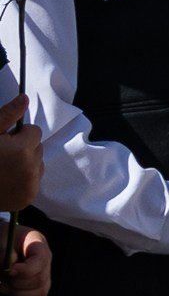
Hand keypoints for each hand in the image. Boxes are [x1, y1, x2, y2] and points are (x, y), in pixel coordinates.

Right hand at [0, 92, 42, 213]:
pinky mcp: (28, 197)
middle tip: (2, 154)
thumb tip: (24, 98)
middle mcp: (30, 169)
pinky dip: (24, 178)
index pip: (35, 131)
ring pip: (38, 164)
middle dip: (23, 147)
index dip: (19, 134)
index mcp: (21, 150)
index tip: (4, 140)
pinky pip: (35, 180)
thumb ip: (7, 115)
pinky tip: (7, 179)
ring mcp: (31, 186)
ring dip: (26, 163)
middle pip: (38, 148)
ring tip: (4, 167)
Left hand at [3, 225, 49, 295]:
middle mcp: (45, 260)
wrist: (3, 245)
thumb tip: (10, 262)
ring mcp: (45, 275)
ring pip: (40, 293)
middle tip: (2, 279)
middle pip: (39, 280)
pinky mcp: (40, 288)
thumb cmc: (1, 240)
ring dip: (18, 295)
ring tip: (2, 287)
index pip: (40, 261)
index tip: (8, 271)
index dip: (26, 270)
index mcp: (37, 243)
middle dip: (17, 284)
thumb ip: (2, 251)